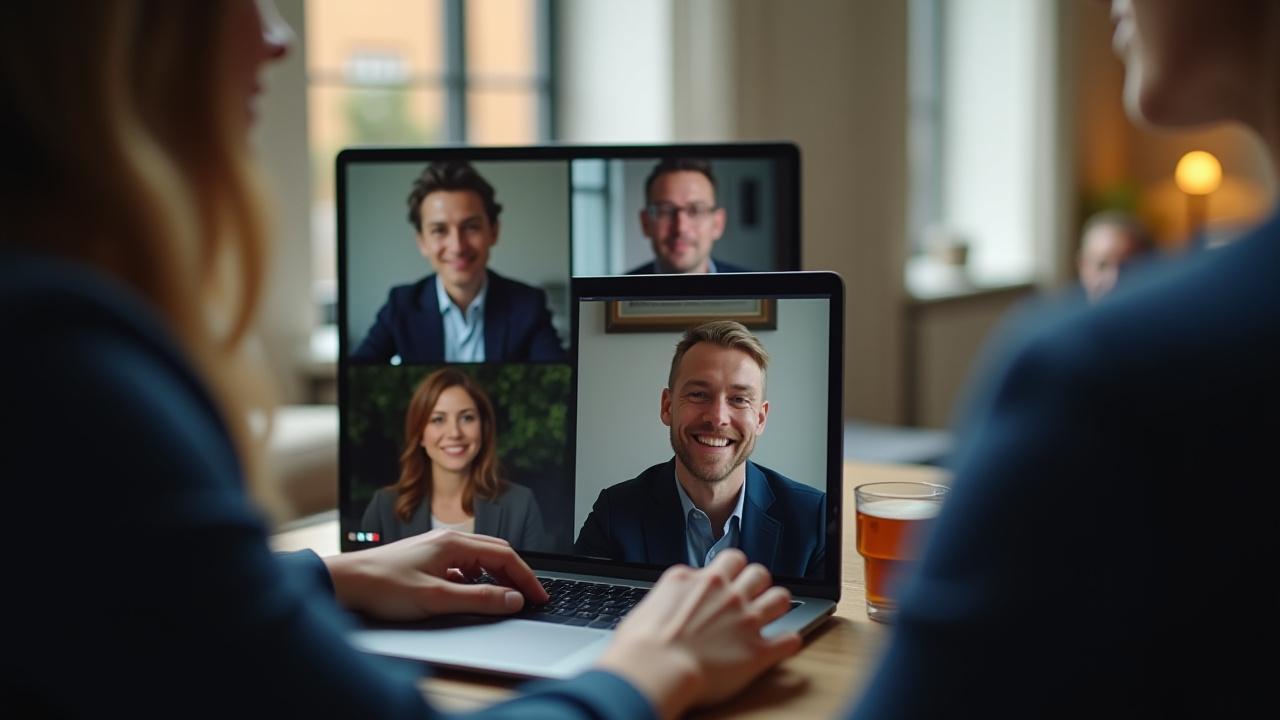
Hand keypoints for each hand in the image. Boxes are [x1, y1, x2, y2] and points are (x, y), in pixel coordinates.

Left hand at [322, 530, 549, 620]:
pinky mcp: (426, 561)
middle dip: (516, 575)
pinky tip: (470, 595)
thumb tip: (513, 600)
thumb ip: (478, 600)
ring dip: (496, 578)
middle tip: (530, 598)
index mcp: (454, 542)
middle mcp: (447, 540)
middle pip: (496, 553)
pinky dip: (476, 581)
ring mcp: (436, 550)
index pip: (505, 555)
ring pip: (479, 560)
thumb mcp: (436, 598)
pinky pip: (462, 567)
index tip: (539, 596)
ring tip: (505, 598)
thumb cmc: (383, 585)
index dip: (526, 578)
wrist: (345, 582)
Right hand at [595, 550, 801, 718]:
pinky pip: (789, 640)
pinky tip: (784, 643)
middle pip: (758, 572)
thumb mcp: (652, 603)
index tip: (727, 579)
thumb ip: (673, 595)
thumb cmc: (642, 643)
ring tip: (773, 612)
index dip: (730, 571)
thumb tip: (675, 600)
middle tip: (751, 594)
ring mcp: (746, 620)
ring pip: (781, 598)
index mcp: (701, 580)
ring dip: (778, 604)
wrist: (654, 668)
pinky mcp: (758, 651)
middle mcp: (728, 594)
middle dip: (757, 582)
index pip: (728, 560)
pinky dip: (788, 642)